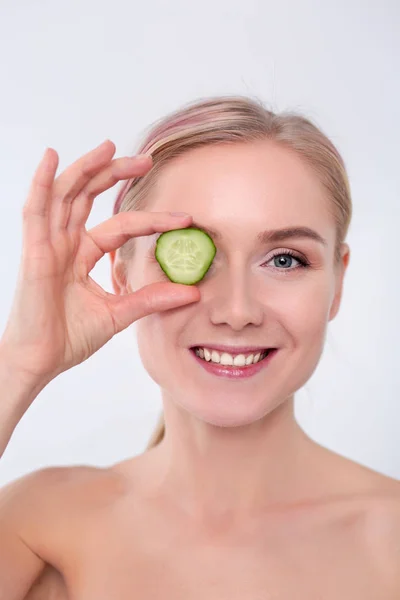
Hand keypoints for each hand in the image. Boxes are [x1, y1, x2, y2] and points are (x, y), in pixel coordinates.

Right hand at [0, 141, 198, 383]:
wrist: (41, 361)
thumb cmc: (69, 338)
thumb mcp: (118, 314)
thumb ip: (150, 299)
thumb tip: (191, 292)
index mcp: (83, 256)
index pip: (121, 226)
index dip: (152, 220)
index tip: (185, 218)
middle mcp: (66, 243)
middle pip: (89, 196)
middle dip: (116, 174)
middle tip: (147, 160)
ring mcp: (48, 244)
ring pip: (65, 194)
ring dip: (86, 168)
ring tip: (111, 146)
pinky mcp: (33, 251)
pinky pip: (35, 210)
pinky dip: (41, 182)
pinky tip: (53, 157)